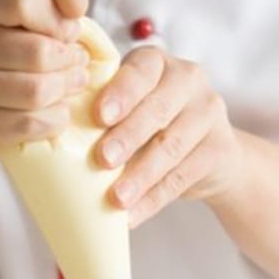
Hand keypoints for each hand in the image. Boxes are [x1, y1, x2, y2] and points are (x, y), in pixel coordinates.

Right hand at [0, 0, 89, 153]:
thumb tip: (73, 7)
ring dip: (64, 89)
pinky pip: (27, 124)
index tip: (70, 31)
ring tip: (72, 83)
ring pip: (34, 92)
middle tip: (78, 63)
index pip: (21, 3)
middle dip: (68, 60)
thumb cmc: (13, 44)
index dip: (57, 20)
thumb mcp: (36, 7)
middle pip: (34, 53)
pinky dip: (54, 119)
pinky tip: (58, 110)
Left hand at [94, 47, 243, 226]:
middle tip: (103, 159)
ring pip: (171, 146)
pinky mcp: (220, 148)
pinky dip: (154, 199)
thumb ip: (102, 119)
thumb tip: (58, 147)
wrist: (209, 154)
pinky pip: (183, 177)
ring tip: (116, 199)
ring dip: (140, 175)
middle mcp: (187, 79)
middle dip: (128, 136)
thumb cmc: (150, 128)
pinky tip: (132, 215)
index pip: (140, 71)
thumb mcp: (128, 112)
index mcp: (156, 63)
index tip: (99, 116)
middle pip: (157, 109)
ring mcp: (208, 112)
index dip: (120, 93)